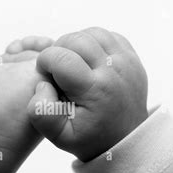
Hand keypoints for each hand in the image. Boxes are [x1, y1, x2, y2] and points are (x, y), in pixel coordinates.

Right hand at [27, 27, 147, 161]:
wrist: (124, 139)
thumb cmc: (90, 137)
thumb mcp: (59, 136)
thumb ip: (41, 112)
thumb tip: (42, 84)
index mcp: (95, 90)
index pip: (61, 57)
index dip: (45, 61)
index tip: (45, 75)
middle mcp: (114, 71)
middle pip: (77, 39)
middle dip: (58, 49)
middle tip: (57, 69)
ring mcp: (126, 61)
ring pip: (92, 33)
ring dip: (75, 43)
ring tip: (71, 63)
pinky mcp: (132, 57)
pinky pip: (107, 35)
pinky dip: (92, 42)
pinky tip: (86, 60)